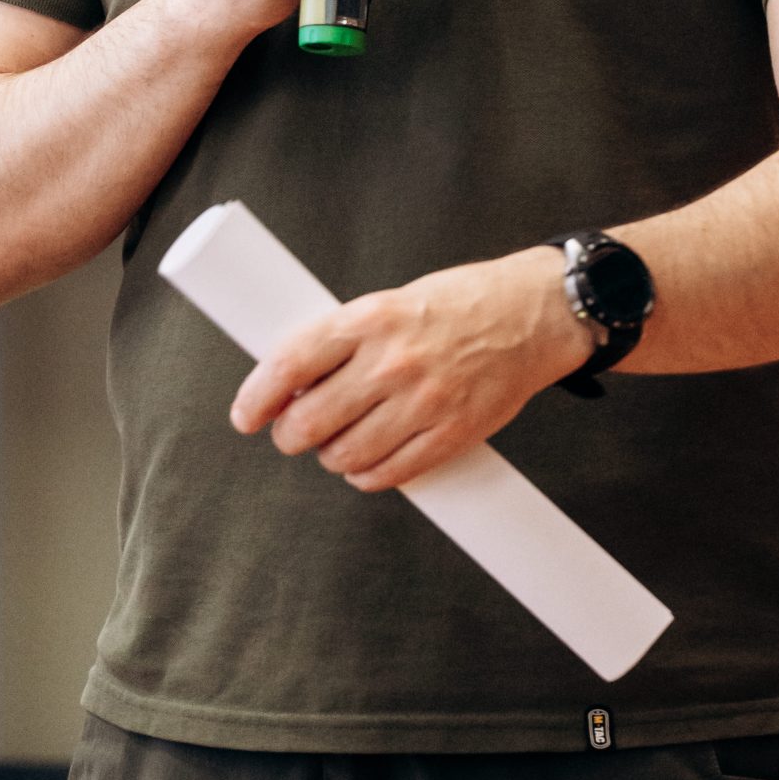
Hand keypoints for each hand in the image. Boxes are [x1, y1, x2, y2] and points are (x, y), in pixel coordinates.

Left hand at [230, 247, 590, 490]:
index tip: (245, 414)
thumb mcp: (392, 303)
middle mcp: (392, 361)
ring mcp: (423, 401)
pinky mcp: (451, 433)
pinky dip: (368, 477)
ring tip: (338, 445)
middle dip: (291, 436)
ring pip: (346, 454)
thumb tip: (294, 383)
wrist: (533, 315)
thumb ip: (345, 340)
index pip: (291, 364)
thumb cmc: (460, 303)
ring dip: (331, 458)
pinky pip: (390, 474)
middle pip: (310, 420)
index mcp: (370, 318)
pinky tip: (368, 465)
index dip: (257, 397)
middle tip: (293, 434)